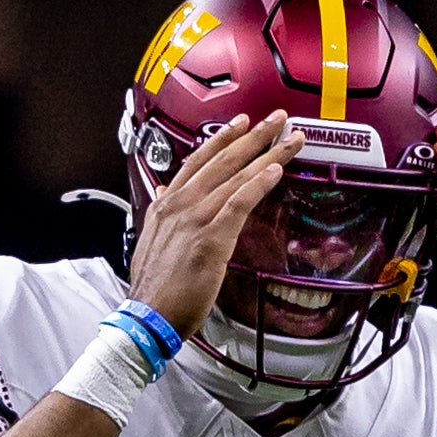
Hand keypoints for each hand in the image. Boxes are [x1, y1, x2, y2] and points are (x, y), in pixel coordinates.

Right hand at [128, 110, 303, 339]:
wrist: (146, 317)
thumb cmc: (153, 290)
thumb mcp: (150, 240)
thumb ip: (161, 214)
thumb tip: (163, 193)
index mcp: (166, 205)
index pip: (198, 161)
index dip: (222, 139)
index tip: (241, 124)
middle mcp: (180, 204)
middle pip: (222, 160)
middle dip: (254, 136)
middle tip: (277, 118)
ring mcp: (195, 219)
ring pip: (236, 176)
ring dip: (267, 154)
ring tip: (290, 139)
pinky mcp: (210, 238)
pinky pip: (239, 202)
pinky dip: (258, 183)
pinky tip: (276, 170)